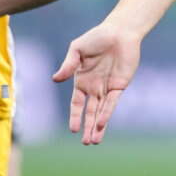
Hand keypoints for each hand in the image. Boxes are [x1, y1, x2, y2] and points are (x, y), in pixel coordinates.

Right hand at [52, 21, 140, 144]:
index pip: (76, 103)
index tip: (73, 129)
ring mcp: (107, 87)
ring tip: (94, 141)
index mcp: (82, 80)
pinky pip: (112, 102)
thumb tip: (55, 79)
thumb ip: (68, 65)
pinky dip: (107, 113)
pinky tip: (102, 124)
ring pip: (101, 111)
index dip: (75, 116)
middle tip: (86, 143)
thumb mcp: (77, 49)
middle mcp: (94, 87)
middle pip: (90, 112)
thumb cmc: (97, 37)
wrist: (119, 32)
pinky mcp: (120, 85)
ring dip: (98, 126)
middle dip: (87, 127)